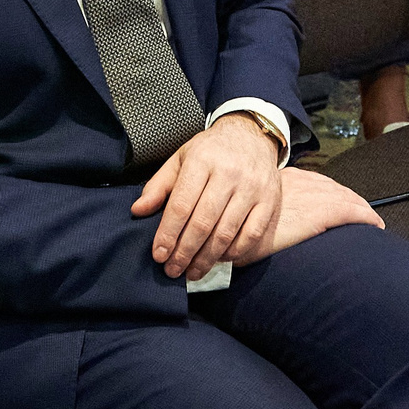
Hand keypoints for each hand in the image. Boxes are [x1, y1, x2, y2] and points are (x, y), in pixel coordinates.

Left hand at [131, 114, 282, 280]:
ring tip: (192, 272)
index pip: (181, 205)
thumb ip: (159, 185)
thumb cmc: (210, 151)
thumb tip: (138, 211)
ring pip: (226, 232)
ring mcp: (252, 187)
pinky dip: (234, 252)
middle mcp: (229, 173)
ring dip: (207, 258)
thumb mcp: (181, 158)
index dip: (168, 234)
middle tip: (173, 270)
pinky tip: (220, 259)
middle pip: (203, 222)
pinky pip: (251, 234)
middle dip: (185, 252)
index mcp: (202, 160)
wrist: (251, 135)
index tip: (159, 255)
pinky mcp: (270, 200)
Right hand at [226, 166, 382, 265]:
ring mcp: (312, 196)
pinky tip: (375, 225)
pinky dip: (366, 217)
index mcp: (287, 179)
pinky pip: (352, 212)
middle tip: (365, 213)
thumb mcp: (250, 209)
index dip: (334, 193)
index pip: (318, 183)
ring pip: (347, 198)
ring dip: (361, 209)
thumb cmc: (237, 224)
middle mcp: (303, 182)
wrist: (232, 228)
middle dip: (351, 200)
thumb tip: (268, 218)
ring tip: (372, 220)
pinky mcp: (319, 213)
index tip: (343, 202)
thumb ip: (263, 208)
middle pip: (336, 188)